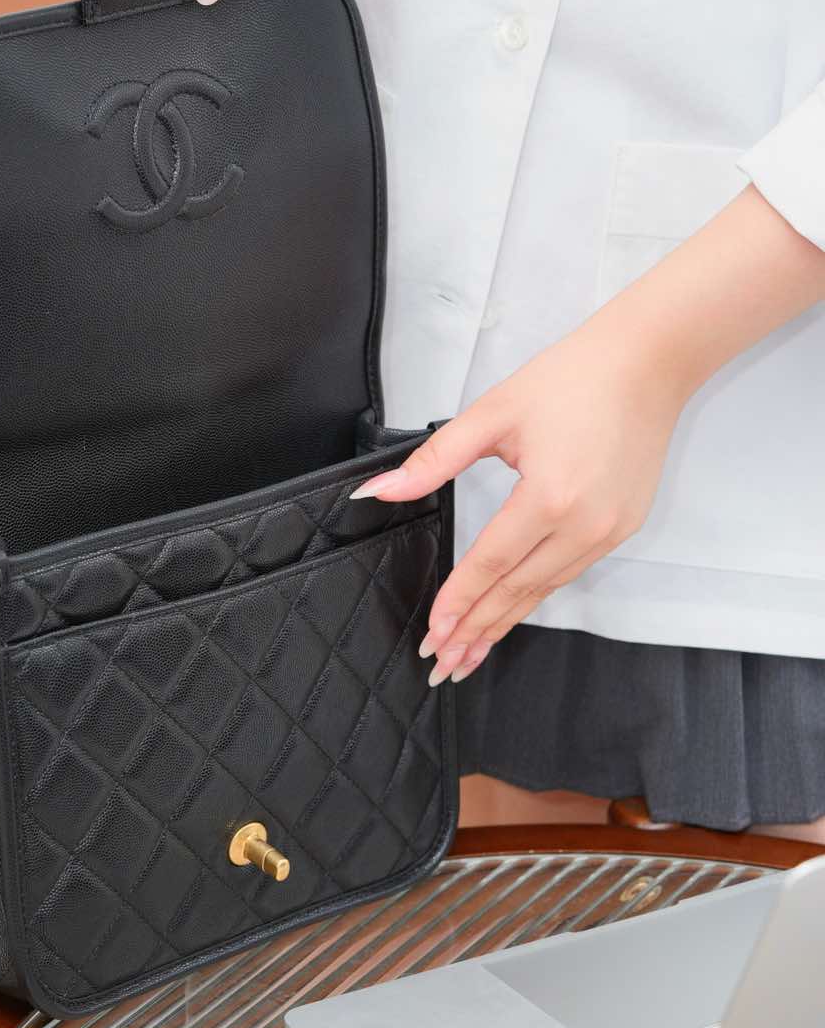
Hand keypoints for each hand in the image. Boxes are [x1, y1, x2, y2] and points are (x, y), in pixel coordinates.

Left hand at [353, 182, 824, 682]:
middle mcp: (584, 524)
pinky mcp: (623, 527)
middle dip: (476, 630)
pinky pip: (568, 572)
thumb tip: (378, 492)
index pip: (491, 563)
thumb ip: (434, 461)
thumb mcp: (492, 414)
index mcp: (549, 496)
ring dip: (504, 622)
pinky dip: (535, 598)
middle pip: (518, 590)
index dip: (458, 600)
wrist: (649, 362)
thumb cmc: (571, 378)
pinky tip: (511, 613)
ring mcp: (609, 530)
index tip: (432, 633)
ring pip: (545, 589)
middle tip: (441, 665)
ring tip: (468, 653)